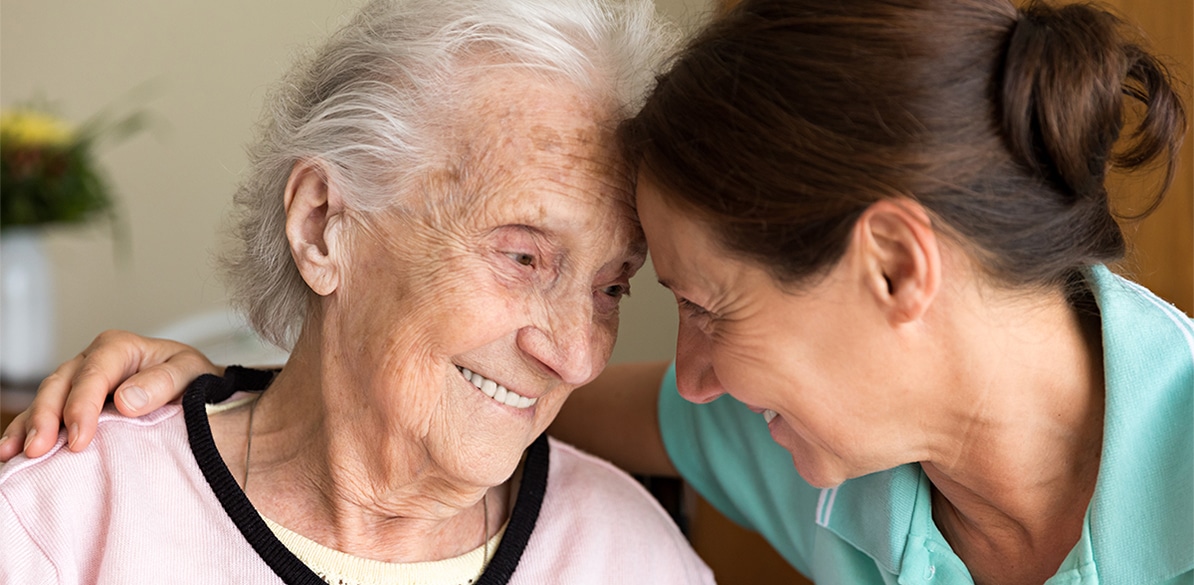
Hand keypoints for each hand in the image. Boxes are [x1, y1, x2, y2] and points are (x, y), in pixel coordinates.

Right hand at [0, 330, 220, 460]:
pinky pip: (43, 414)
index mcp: (120, 348)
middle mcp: (93, 361)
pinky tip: (11, 451)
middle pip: (60, 385)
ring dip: (29, 426)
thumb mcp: (191, 373)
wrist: (197, 391)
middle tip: (40, 450)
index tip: (80, 439)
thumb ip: (163, 382)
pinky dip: (26, 430)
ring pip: (45, 399)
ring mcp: (78, 382)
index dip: (82, 406)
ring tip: (17, 454)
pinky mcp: (72, 402)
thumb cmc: (193, 380)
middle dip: (47, 418)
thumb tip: (126, 400)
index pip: (94, 374)